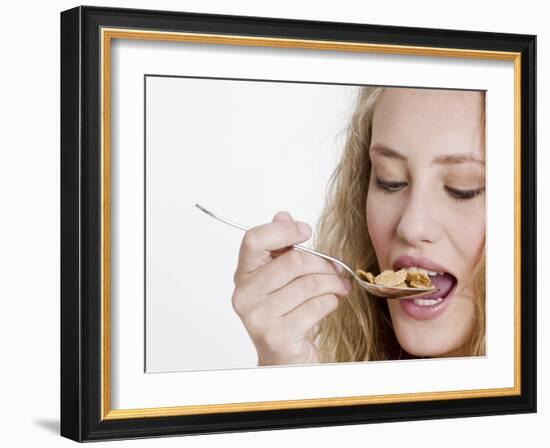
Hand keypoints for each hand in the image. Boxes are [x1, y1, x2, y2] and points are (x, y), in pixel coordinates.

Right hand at [231, 210, 350, 364]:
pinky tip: (332, 303)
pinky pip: (317, 306)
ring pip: (309, 284)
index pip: (254, 240)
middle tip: (336, 268)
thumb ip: (280, 248)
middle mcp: (244, 296)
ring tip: (339, 286)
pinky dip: (332, 302)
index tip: (306, 231)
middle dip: (323, 263)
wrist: (285, 359)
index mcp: (243, 276)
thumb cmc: (285, 315)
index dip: (283, 230)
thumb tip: (282, 215)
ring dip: (333, 283)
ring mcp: (258, 317)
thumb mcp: (280, 279)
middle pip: (292, 261)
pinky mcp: (278, 336)